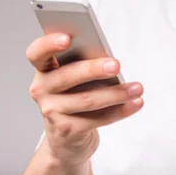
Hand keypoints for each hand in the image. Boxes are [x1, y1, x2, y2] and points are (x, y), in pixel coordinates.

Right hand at [25, 33, 143, 165]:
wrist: (67, 136)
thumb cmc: (76, 93)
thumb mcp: (77, 75)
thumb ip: (85, 62)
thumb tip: (108, 56)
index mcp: (44, 68)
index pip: (37, 53)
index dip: (49, 44)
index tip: (68, 38)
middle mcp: (41, 89)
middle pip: (67, 76)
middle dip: (93, 69)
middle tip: (117, 65)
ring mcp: (51, 112)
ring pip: (87, 100)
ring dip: (116, 93)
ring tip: (138, 87)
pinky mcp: (66, 131)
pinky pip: (97, 119)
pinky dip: (120, 110)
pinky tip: (136, 103)